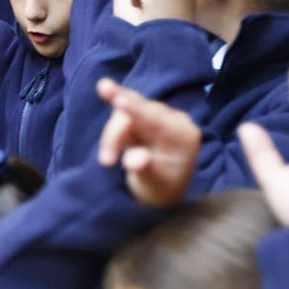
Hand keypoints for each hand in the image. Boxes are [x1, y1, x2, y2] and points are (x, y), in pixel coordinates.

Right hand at [95, 78, 199, 208]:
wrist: (161, 186)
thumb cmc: (160, 187)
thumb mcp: (154, 185)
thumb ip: (145, 169)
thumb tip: (132, 160)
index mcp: (184, 135)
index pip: (156, 119)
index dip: (135, 109)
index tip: (119, 101)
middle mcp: (173, 120)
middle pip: (138, 112)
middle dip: (116, 133)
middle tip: (105, 151)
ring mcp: (157, 114)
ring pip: (125, 111)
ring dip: (111, 135)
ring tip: (107, 162)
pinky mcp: (142, 112)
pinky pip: (122, 110)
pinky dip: (112, 127)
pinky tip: (107, 117)